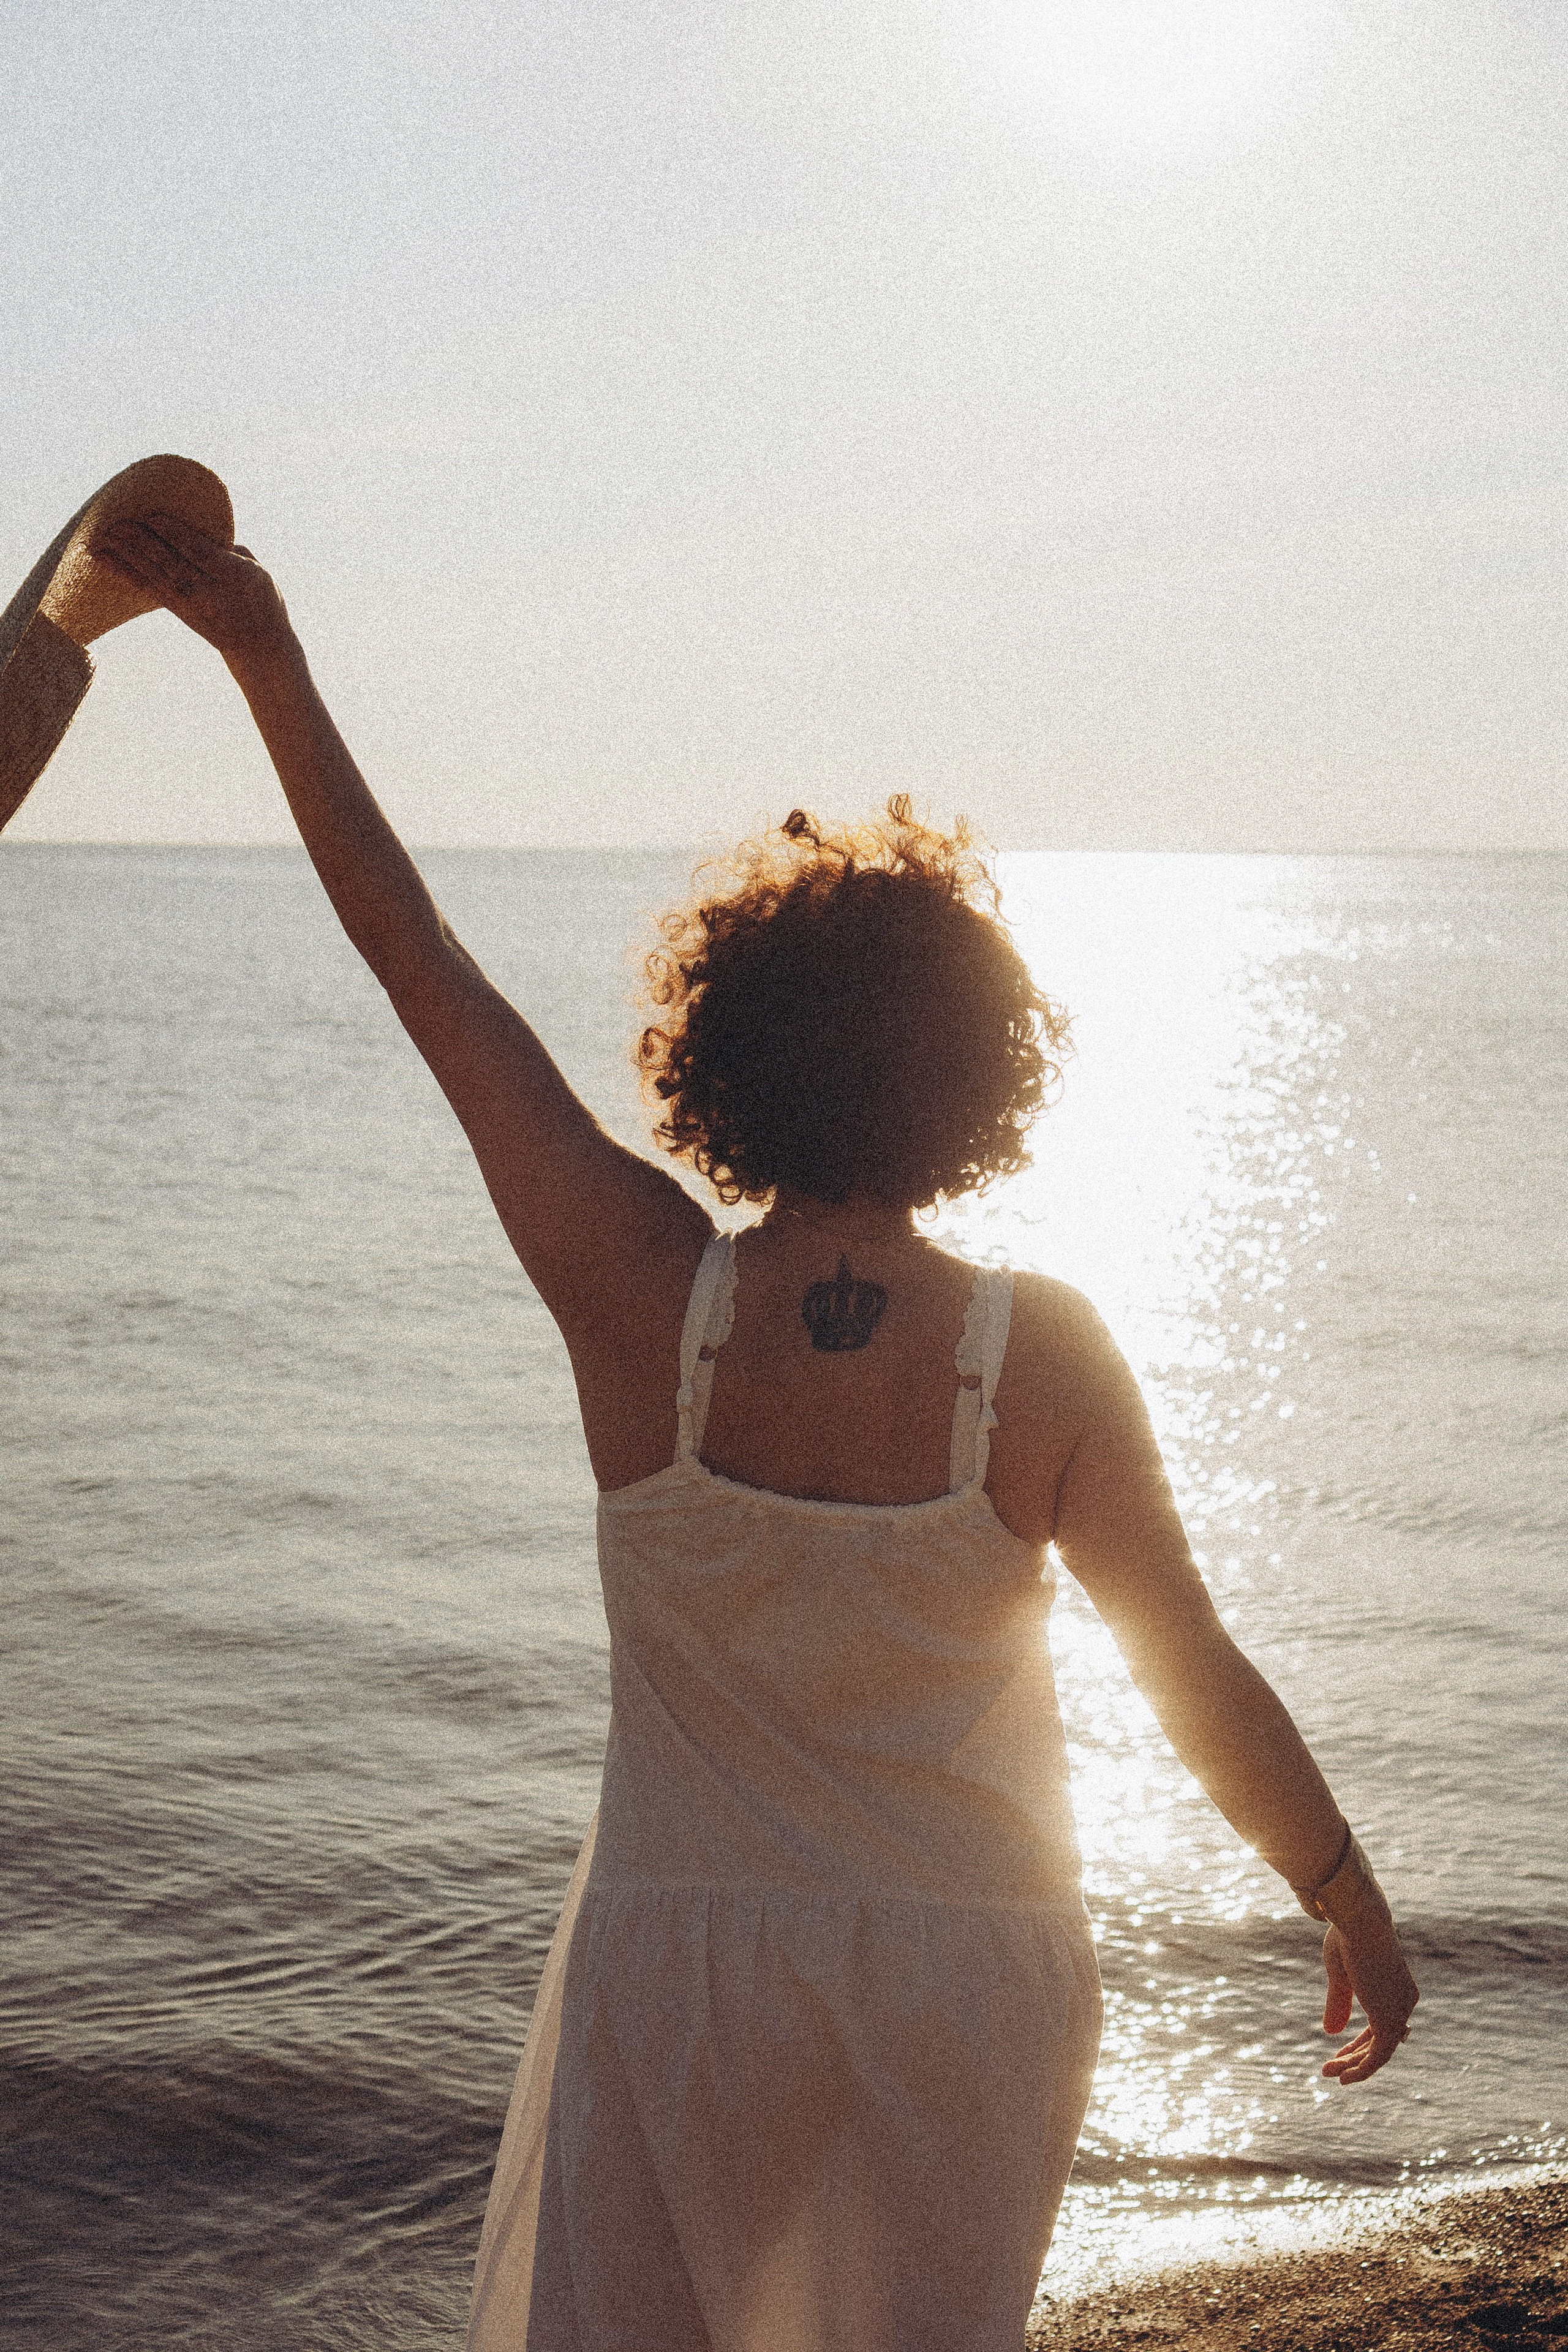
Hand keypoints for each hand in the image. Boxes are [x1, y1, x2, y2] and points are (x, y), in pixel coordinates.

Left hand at [94, 513, 296, 670]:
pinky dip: (124, 571)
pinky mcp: (178, 611)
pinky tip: (105, 558)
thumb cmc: (264, 602)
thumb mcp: (261, 573)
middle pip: (173, 565)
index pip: (202, 554)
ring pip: (155, 575)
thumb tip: (205, 531)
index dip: (177, 535)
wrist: (259, 649)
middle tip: (118, 523)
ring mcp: (193, 605)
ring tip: (104, 536)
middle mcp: (212, 594)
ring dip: (127, 555)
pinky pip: (148, 589)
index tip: (154, 516)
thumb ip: (233, 551)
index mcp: (239, 579)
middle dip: (143, 543)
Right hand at [1320, 1901, 1418, 2084]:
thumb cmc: (1348, 1936)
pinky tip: (1344, 2078)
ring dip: (1354, 2065)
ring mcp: (1399, 2011)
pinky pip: (1379, 2056)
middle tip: (1331, 2067)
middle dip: (1355, 2055)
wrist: (1359, 1919)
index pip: (1382, 2022)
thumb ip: (1339, 2003)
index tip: (1340, 2049)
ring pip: (1380, 2051)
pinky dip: (1362, 2070)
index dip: (1362, 2040)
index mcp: (1397, 1986)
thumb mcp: (1341, 1974)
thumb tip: (1331, 2032)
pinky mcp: (1390, 2021)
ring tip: (1328, 2073)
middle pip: (1382, 2039)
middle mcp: (1404, 2001)